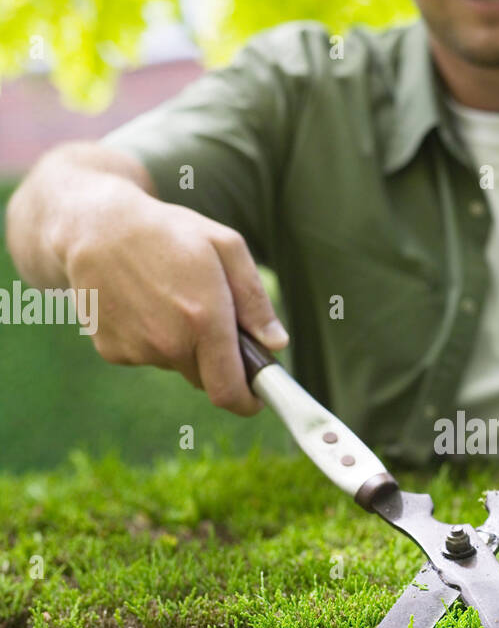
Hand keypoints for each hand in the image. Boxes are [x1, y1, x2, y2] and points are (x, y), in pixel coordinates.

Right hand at [64, 185, 288, 414]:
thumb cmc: (169, 232)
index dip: (248, 401)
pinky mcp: (112, 351)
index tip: (256, 398)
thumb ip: (255, 300)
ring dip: (182, 344)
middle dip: (217, 360)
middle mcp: (169, 342)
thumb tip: (276, 343)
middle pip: (206, 379)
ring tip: (168, 298)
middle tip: (210, 320)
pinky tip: (141, 303)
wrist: (94, 226)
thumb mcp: (225, 247)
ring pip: (176, 365)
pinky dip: (150, 339)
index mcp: (204, 320)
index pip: (229, 392)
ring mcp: (137, 349)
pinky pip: (146, 356)